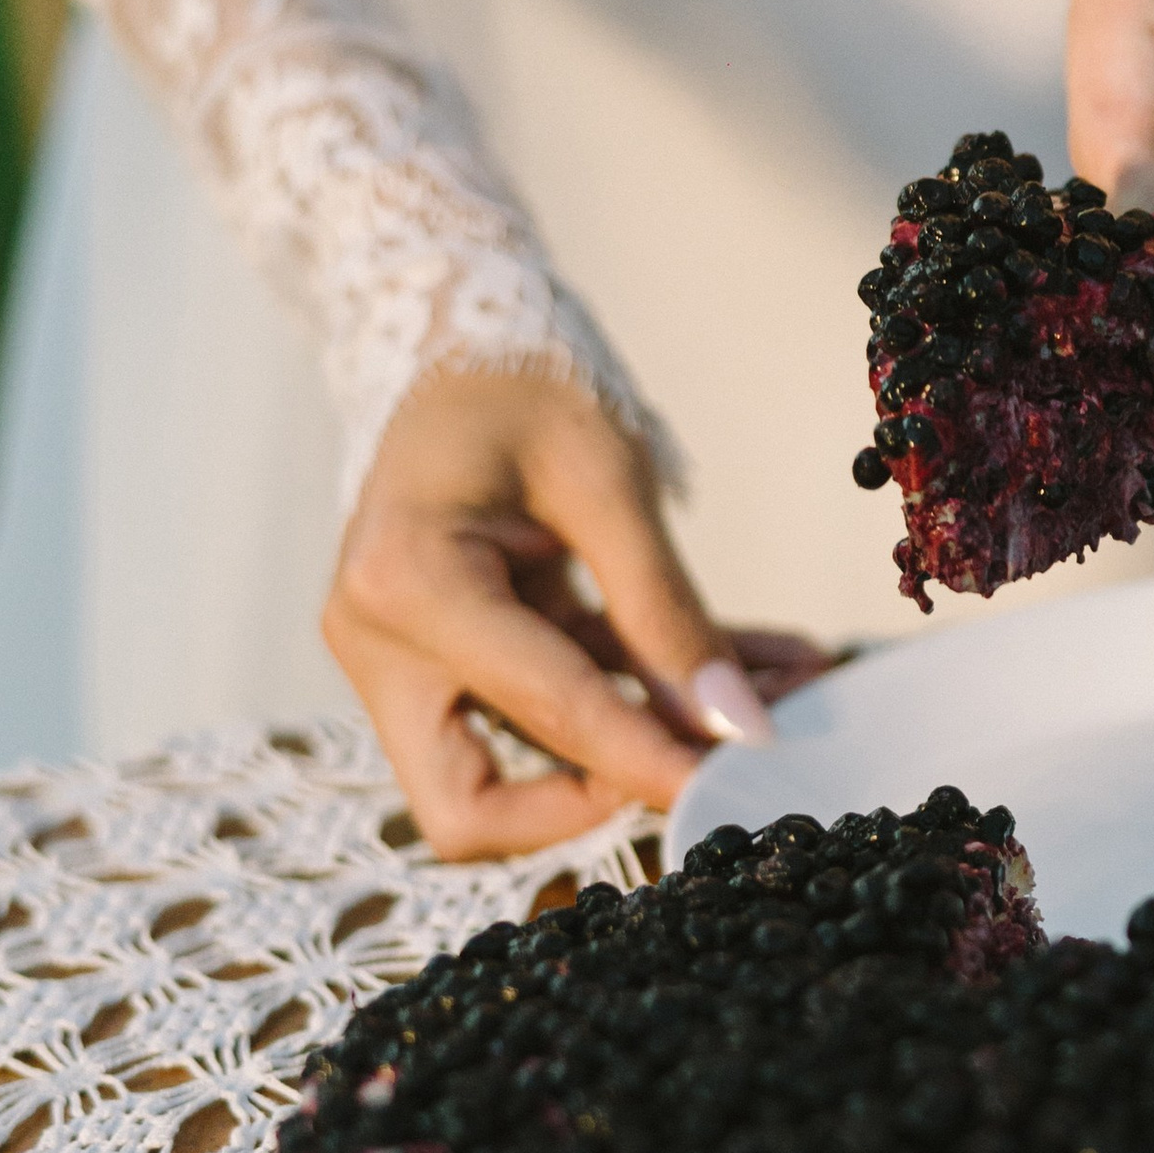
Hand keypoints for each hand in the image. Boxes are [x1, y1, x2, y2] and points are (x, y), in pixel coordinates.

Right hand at [325, 368, 834, 858]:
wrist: (453, 344)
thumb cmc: (521, 386)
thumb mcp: (606, 483)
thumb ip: (665, 609)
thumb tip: (736, 722)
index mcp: (408, 583)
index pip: (543, 709)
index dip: (645, 762)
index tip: (735, 787)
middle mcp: (379, 643)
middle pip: (470, 808)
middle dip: (602, 798)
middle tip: (715, 767)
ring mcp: (399, 663)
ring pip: (514, 769)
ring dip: (641, 740)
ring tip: (775, 694)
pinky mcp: (441, 663)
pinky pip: (538, 712)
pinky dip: (634, 695)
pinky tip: (744, 668)